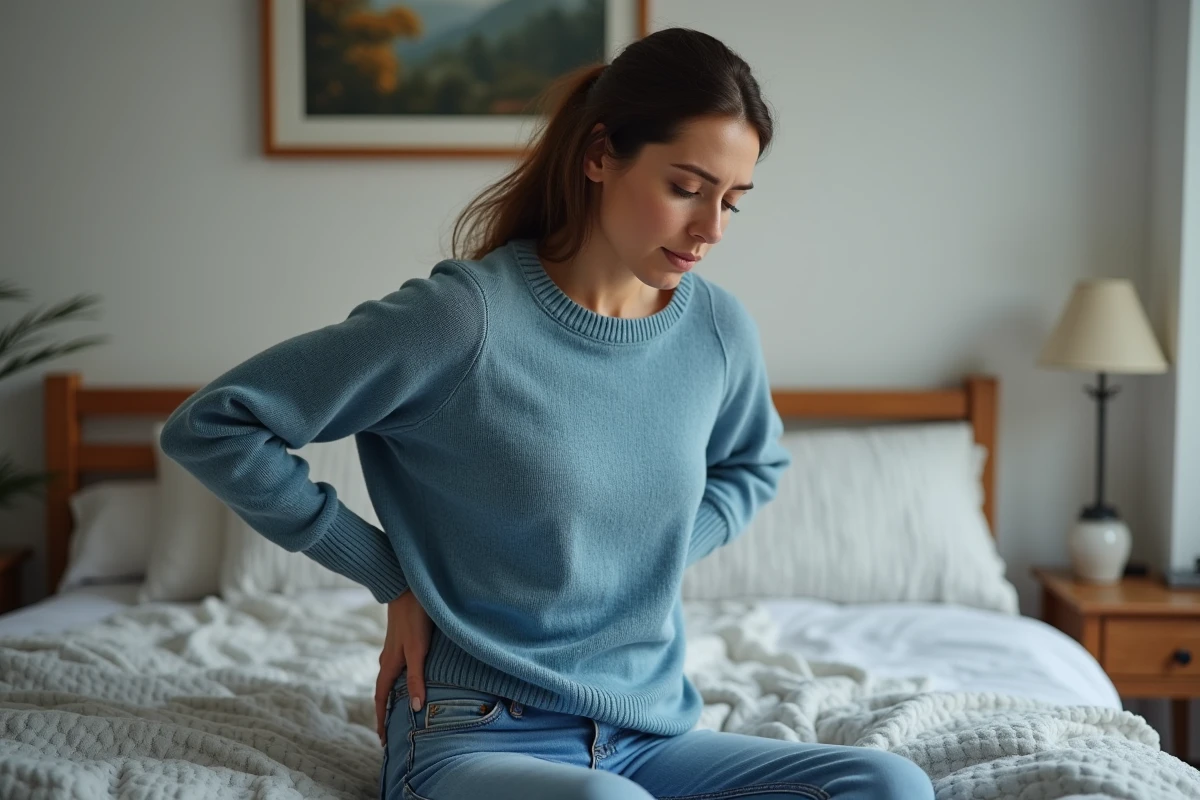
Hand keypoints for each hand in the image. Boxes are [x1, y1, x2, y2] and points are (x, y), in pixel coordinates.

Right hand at [376, 588, 432, 745]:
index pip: (382, 699)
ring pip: (390, 678)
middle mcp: (388, 659)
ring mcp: (394, 648)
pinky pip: (397, 666)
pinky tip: (408, 677)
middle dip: (385, 712)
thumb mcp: (418, 650)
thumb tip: (416, 707)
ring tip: (399, 710)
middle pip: (384, 691)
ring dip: (392, 695)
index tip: (383, 740)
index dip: (382, 720)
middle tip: (389, 732)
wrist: (407, 588)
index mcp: (389, 665)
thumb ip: (418, 677)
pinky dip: (399, 679)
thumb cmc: (414, 619)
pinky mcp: (401, 639)